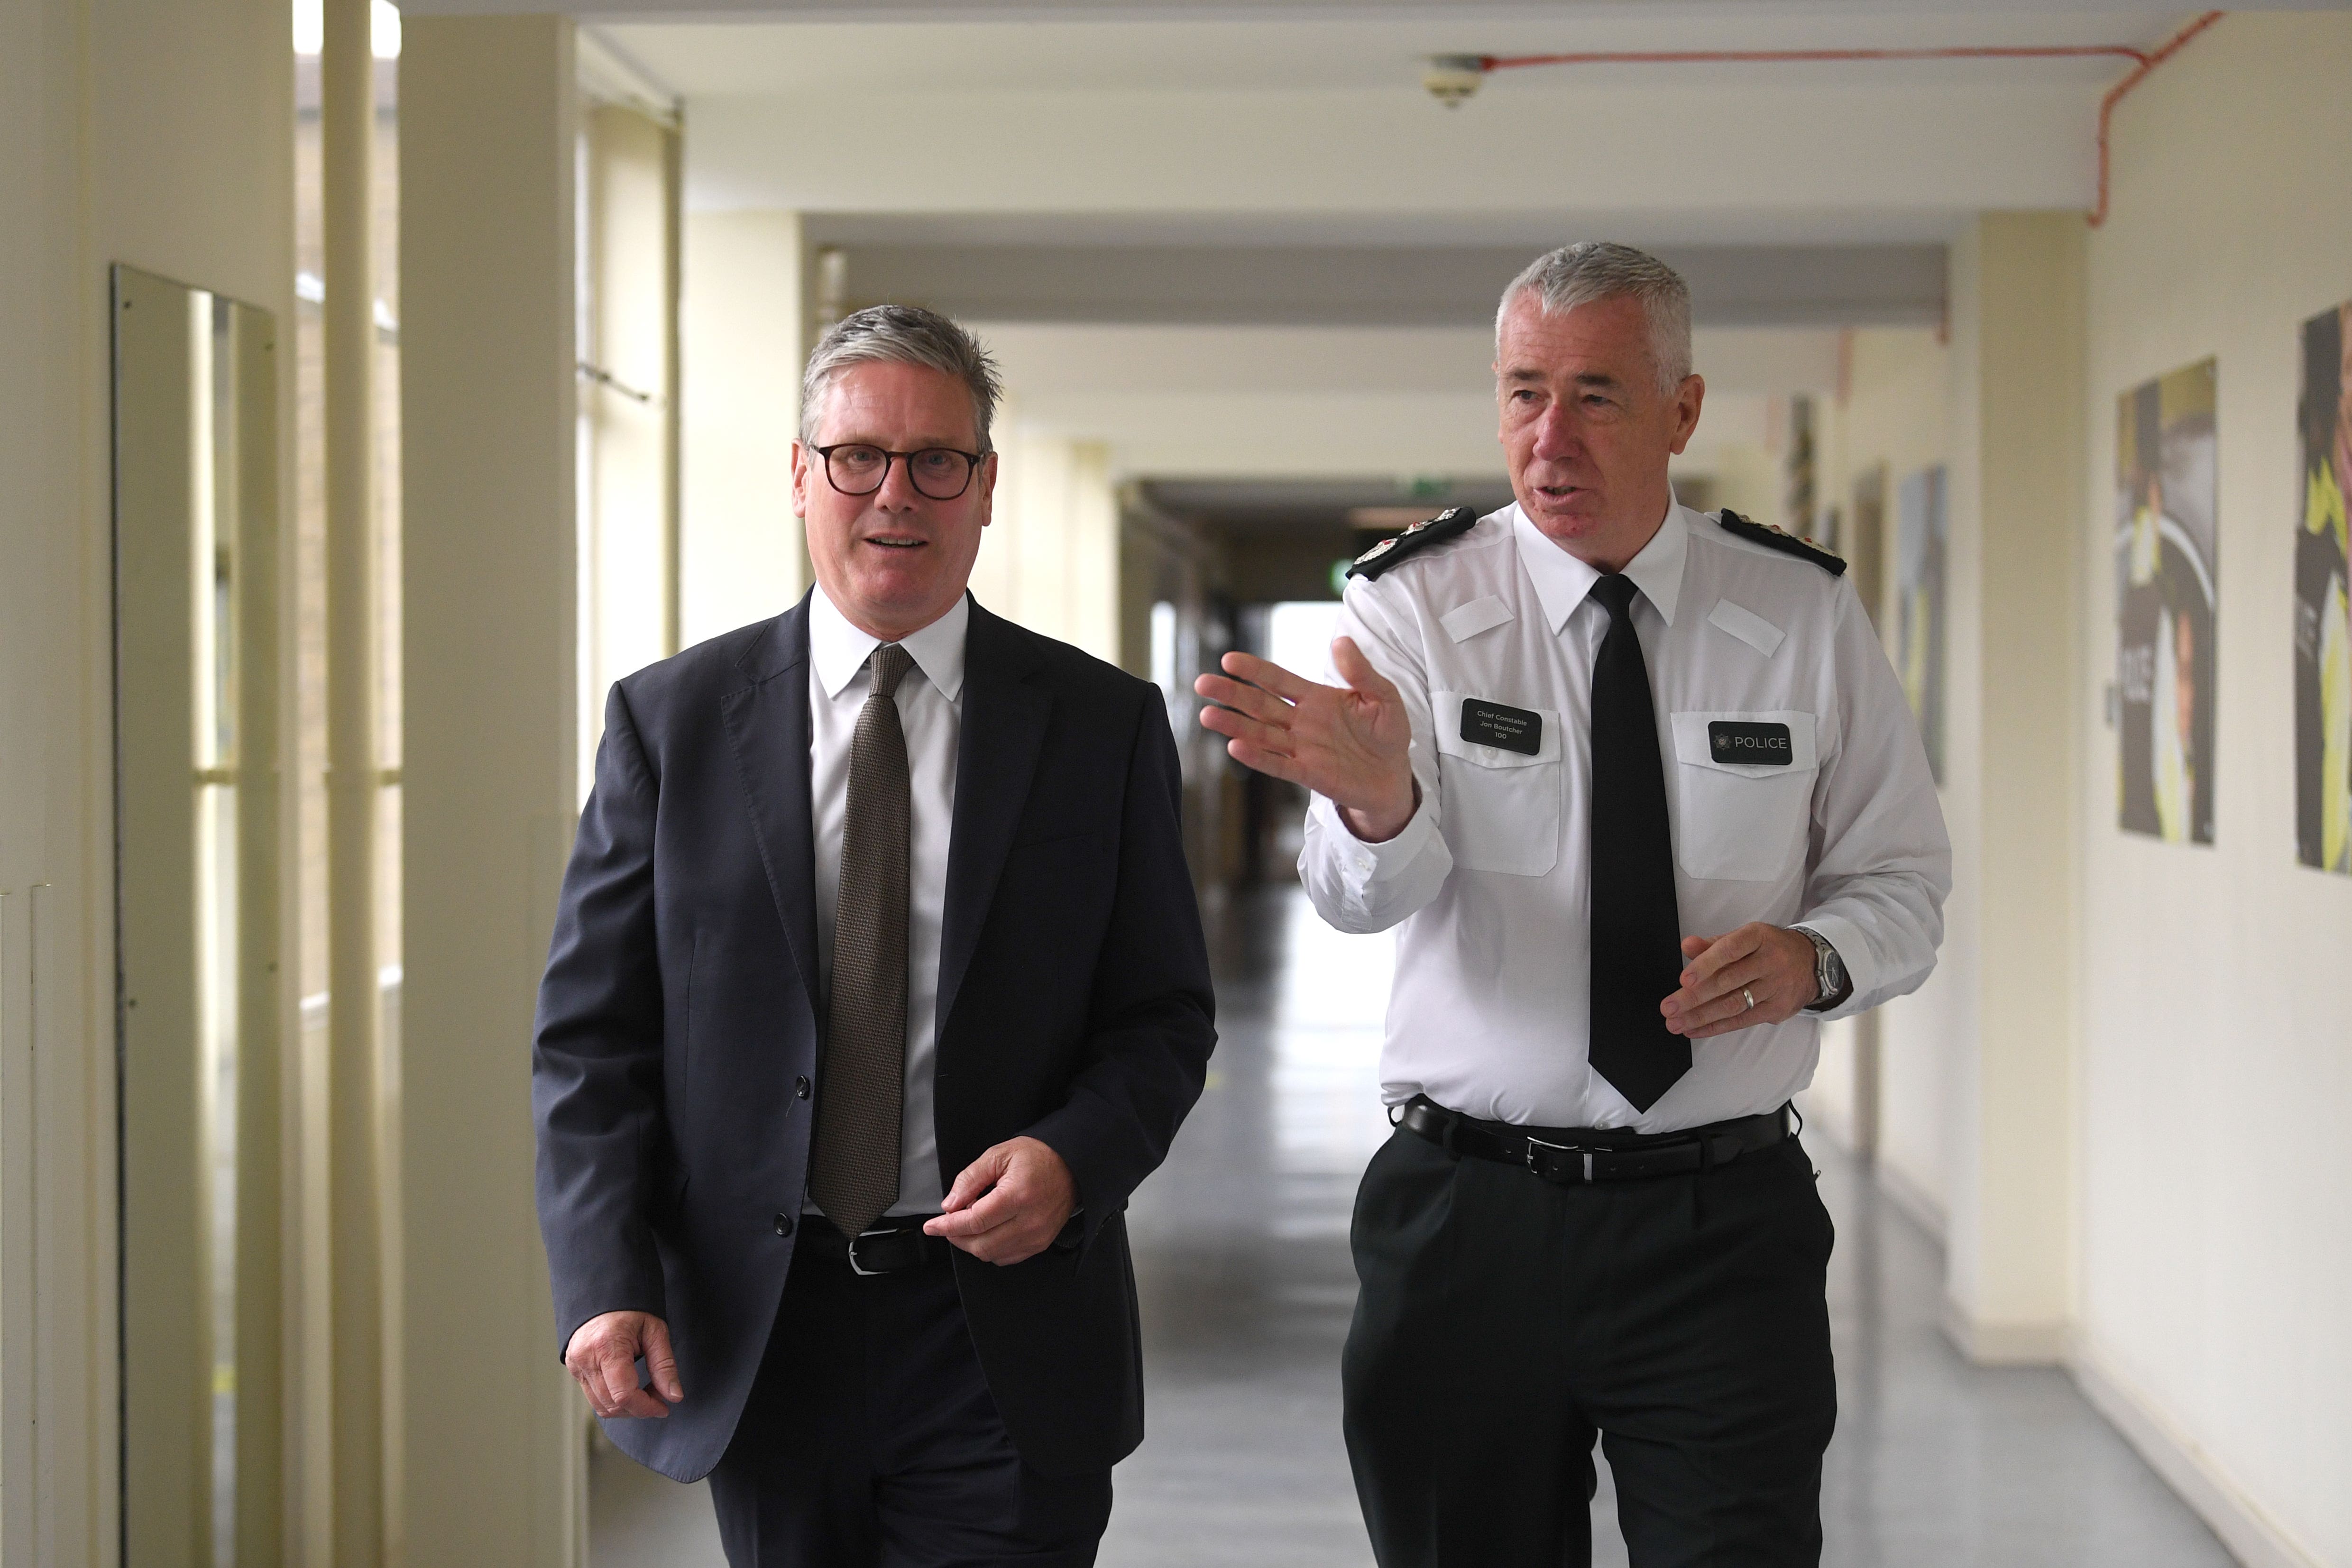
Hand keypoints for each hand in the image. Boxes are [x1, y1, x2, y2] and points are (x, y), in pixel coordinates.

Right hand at [563, 1310, 681, 1419]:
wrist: (604, 1295)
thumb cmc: (631, 1308)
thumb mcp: (655, 1331)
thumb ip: (665, 1365)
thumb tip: (674, 1395)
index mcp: (607, 1346)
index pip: (623, 1394)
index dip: (646, 1407)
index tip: (663, 1408)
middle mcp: (586, 1358)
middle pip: (612, 1404)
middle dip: (639, 1408)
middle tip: (659, 1396)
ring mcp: (576, 1365)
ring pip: (601, 1406)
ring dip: (627, 1408)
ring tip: (646, 1392)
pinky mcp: (574, 1370)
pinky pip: (594, 1398)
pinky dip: (614, 1401)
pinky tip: (629, 1389)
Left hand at [923, 1136, 1076, 1265]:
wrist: (1071, 1166)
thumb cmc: (1036, 1158)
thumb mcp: (998, 1155)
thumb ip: (971, 1178)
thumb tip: (950, 1204)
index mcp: (1017, 1196)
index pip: (974, 1221)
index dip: (948, 1226)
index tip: (931, 1226)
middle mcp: (1029, 1221)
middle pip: (980, 1244)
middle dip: (956, 1237)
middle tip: (948, 1222)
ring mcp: (1036, 1236)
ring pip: (991, 1255)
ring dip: (972, 1243)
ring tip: (970, 1223)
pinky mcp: (1040, 1244)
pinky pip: (1005, 1258)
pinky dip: (989, 1249)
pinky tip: (988, 1231)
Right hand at [1193, 638, 1416, 841]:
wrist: (1394, 775)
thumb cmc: (1387, 733)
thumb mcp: (1383, 695)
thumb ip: (1361, 671)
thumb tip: (1340, 640)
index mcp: (1316, 698)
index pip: (1279, 680)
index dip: (1255, 670)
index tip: (1230, 660)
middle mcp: (1302, 722)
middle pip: (1260, 704)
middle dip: (1231, 694)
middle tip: (1202, 683)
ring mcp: (1302, 748)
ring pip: (1262, 733)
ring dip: (1235, 725)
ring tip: (1207, 714)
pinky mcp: (1308, 773)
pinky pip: (1279, 764)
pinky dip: (1258, 757)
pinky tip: (1236, 746)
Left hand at [1659, 923, 1818, 1038]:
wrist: (1810, 963)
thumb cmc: (1767, 949)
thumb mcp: (1744, 938)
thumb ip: (1713, 944)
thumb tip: (1687, 945)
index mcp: (1758, 937)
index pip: (1730, 950)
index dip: (1706, 964)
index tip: (1684, 980)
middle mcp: (1770, 961)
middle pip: (1728, 982)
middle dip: (1694, 998)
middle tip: (1669, 1008)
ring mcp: (1776, 987)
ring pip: (1734, 1004)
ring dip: (1701, 1017)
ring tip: (1676, 1023)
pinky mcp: (1777, 1009)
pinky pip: (1742, 1020)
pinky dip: (1715, 1027)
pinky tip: (1694, 1030)